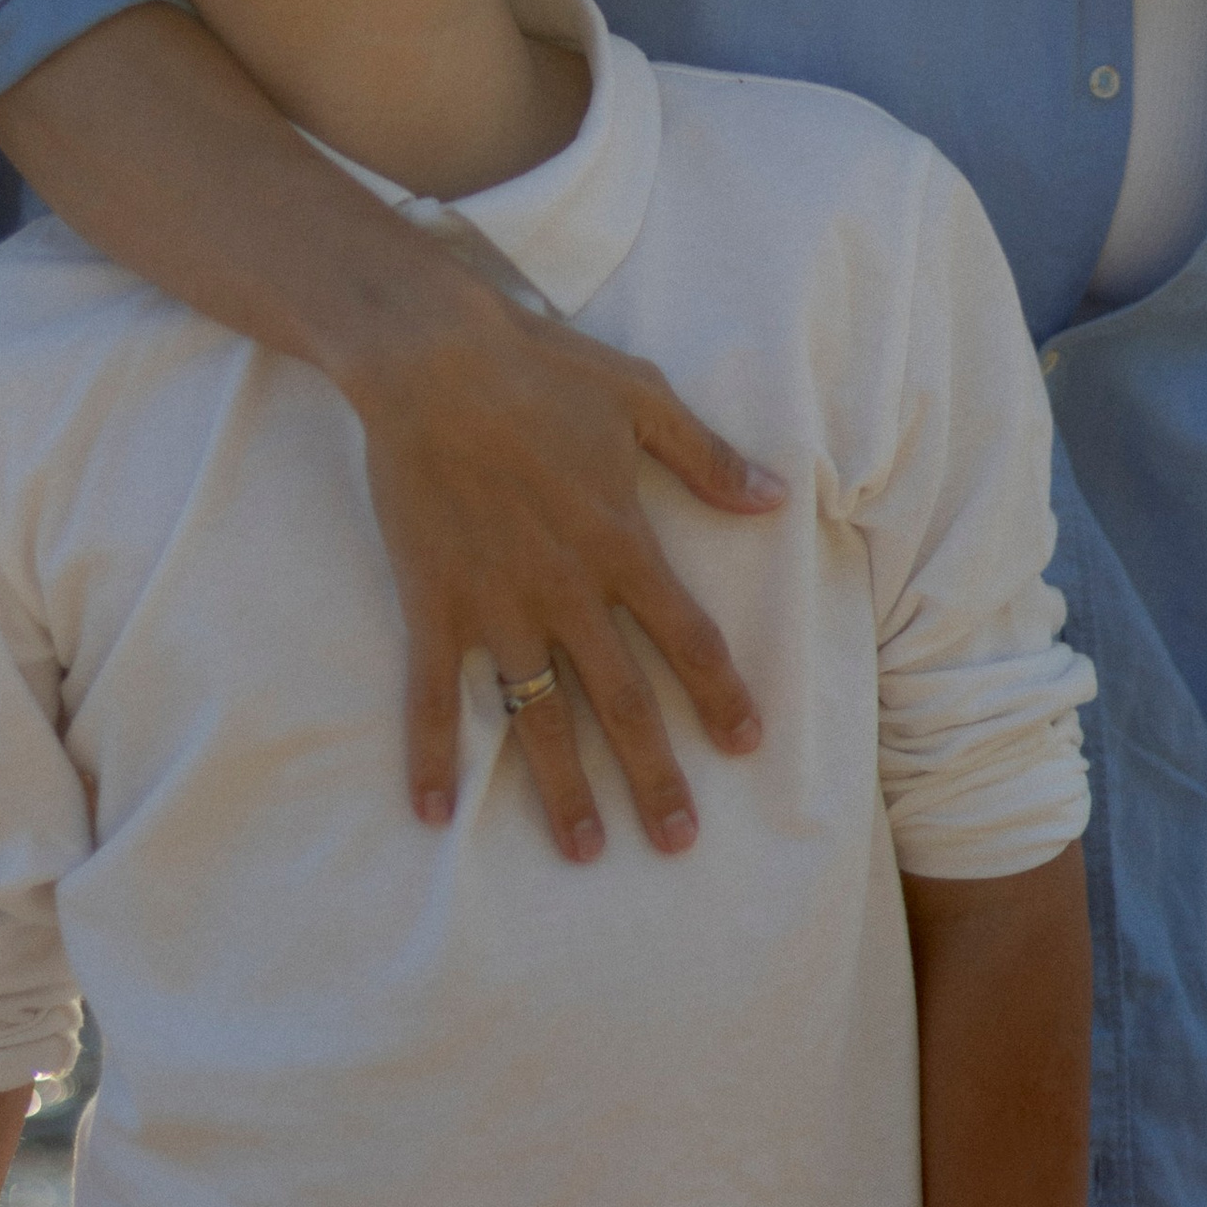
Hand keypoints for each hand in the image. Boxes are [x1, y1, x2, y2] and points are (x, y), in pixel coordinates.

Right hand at [342, 255, 783, 859]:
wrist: (429, 355)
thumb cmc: (542, 367)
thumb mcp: (644, 398)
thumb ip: (709, 458)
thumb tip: (776, 498)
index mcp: (623, 542)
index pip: (688, 638)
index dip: (720, 695)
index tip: (745, 745)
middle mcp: (566, 589)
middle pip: (621, 701)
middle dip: (653, 776)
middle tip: (679, 841)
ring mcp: (496, 602)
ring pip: (538, 715)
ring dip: (563, 788)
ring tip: (584, 851)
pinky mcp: (433, 602)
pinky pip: (432, 693)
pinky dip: (430, 754)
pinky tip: (432, 811)